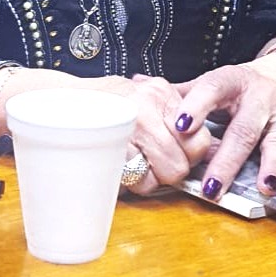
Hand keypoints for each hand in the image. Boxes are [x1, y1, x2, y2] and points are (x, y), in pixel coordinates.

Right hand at [118, 74, 213, 195]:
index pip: (199, 137)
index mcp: (161, 93)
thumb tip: (207, 145)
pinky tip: (126, 168)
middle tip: (158, 162)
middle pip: (183, 160)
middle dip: (174, 170)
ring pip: (166, 173)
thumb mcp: (145, 94)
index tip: (180, 154)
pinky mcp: (115, 145)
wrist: (68, 100)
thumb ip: (170, 113)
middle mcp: (150, 106)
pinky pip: (139, 181)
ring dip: (155, 178)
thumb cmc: (109, 100)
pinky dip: (135, 183)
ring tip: (141, 164)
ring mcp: (131, 125)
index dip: (191, 154)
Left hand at [172, 56, 275, 200]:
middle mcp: (260, 96)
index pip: (211, 88)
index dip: (196, 105)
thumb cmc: (239, 87)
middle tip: (213, 185)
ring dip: (274, 165)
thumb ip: (180, 91)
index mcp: (232, 81)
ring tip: (267, 187)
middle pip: (243, 128)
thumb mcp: (213, 83)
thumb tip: (135, 83)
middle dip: (228, 159)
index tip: (180, 126)